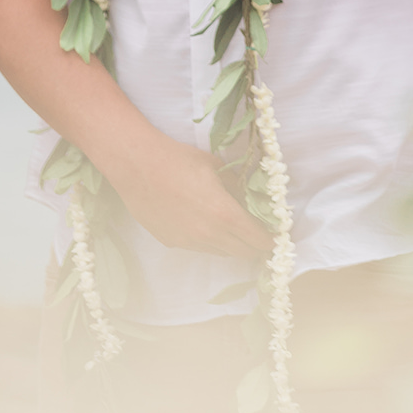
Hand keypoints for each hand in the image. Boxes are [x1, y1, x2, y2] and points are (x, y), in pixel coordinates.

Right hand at [107, 131, 271, 258]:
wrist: (137, 164)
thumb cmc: (179, 159)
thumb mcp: (216, 166)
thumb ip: (237, 185)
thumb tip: (252, 196)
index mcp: (225, 214)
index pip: (258, 240)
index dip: (270, 240)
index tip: (275, 236)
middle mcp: (209, 235)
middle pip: (243, 253)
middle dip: (254, 246)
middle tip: (256, 234)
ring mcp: (188, 242)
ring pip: (220, 252)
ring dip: (229, 243)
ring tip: (226, 225)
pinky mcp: (171, 242)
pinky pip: (197, 247)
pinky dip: (206, 240)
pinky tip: (197, 219)